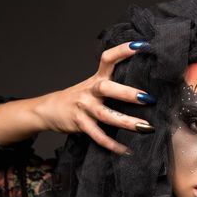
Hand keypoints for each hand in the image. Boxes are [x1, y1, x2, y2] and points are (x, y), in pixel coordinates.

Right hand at [35, 41, 154, 154]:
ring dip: (126, 121)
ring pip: (105, 115)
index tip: (141, 46)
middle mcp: (90, 90)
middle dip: (127, 93)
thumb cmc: (80, 98)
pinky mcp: (79, 123)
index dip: (122, 50)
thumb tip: (146, 89)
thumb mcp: (93, 86)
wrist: (48, 110)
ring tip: (145, 128)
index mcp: (96, 78)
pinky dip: (112, 144)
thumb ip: (113, 85)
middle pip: (107, 88)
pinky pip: (97, 136)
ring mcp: (83, 107)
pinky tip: (126, 150)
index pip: (108, 59)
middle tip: (147, 98)